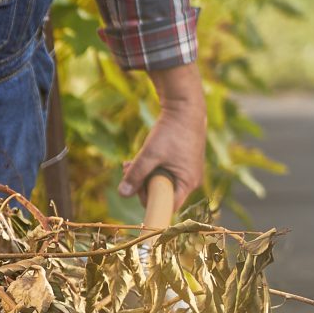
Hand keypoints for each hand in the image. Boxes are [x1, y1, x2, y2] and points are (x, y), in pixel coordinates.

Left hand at [118, 62, 207, 205]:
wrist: (185, 106)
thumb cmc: (171, 131)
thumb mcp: (150, 154)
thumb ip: (136, 175)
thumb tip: (123, 193)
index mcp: (188, 182)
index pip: (167, 206)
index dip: (149, 201)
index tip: (135, 188)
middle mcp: (191, 180)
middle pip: (161, 194)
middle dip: (141, 185)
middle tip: (126, 172)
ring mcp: (187, 171)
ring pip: (160, 182)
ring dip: (142, 175)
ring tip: (127, 165)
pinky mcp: (182, 162)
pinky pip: (164, 172)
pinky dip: (150, 168)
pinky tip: (135, 161)